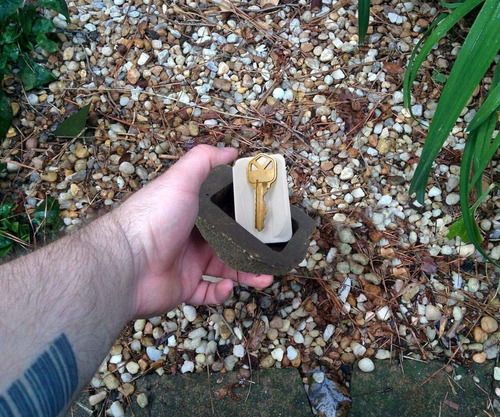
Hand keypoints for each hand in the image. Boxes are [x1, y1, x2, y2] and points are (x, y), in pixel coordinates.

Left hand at [114, 145, 273, 317]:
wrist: (126, 263)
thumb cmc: (154, 217)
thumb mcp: (180, 179)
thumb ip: (204, 160)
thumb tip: (231, 151)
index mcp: (190, 211)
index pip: (222, 211)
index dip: (243, 214)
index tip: (264, 216)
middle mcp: (190, 236)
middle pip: (228, 241)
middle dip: (251, 248)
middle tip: (272, 251)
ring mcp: (186, 263)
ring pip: (224, 269)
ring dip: (246, 273)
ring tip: (266, 277)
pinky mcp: (183, 288)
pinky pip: (208, 293)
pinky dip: (221, 293)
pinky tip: (229, 286)